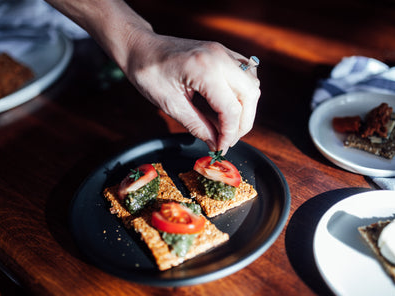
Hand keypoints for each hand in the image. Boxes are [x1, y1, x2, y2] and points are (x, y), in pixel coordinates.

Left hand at [124, 32, 260, 153]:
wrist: (141, 47)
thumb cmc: (148, 72)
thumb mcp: (170, 105)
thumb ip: (197, 126)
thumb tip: (215, 144)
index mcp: (204, 69)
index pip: (231, 109)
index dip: (229, 134)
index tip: (221, 148)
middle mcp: (219, 57)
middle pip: (250, 95)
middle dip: (243, 123)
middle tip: (228, 139)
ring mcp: (223, 52)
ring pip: (252, 84)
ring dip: (246, 108)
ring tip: (229, 125)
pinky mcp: (223, 52)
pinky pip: (246, 74)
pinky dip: (243, 93)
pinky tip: (230, 105)